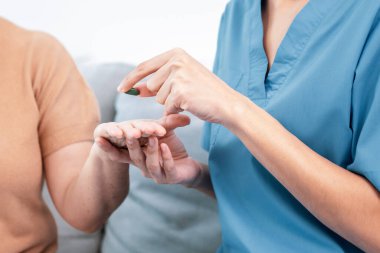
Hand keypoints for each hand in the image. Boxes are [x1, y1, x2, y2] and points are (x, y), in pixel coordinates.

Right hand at [93, 114, 202, 185]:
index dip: (110, 146)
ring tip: (153, 137)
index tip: (100, 136)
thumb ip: (160, 121)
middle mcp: (146, 167)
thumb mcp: (164, 132)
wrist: (190, 168)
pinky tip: (166, 146)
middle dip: (131, 144)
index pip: (121, 153)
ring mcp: (158, 174)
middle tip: (128, 132)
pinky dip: (166, 157)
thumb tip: (158, 104)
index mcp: (139, 156)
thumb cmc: (171, 148)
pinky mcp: (172, 178)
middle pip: (134, 157)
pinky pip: (167, 168)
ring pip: (150, 164)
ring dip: (150, 150)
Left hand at [117, 48, 240, 123]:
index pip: (144, 66)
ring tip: (190, 98)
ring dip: (171, 103)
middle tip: (184, 94)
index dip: (130, 79)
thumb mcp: (180, 80)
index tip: (121, 89)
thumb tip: (132, 90)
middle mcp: (176, 61)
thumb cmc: (204, 92)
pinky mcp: (180, 92)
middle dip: (162, 95)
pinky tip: (191, 105)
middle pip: (151, 85)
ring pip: (159, 98)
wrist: (226, 103)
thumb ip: (157, 83)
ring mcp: (178, 75)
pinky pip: (167, 107)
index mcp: (176, 53)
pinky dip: (177, 111)